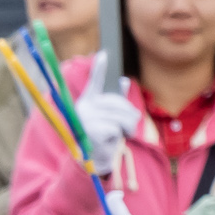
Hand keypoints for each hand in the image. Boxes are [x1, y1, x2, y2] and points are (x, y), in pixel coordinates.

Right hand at [72, 58, 137, 176]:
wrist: (92, 161)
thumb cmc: (103, 137)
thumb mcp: (110, 118)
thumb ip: (115, 102)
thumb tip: (124, 81)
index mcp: (88, 101)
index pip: (96, 82)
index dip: (100, 69)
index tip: (105, 54)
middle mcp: (84, 107)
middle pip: (120, 104)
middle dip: (130, 117)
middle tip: (125, 129)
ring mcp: (87, 118)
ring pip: (123, 117)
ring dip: (127, 129)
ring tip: (118, 136)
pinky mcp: (93, 130)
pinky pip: (118, 129)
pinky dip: (119, 138)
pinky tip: (109, 143)